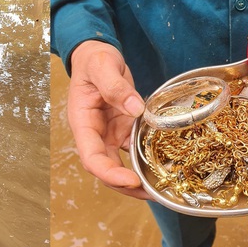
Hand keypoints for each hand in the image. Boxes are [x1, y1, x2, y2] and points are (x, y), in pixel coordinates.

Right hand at [68, 40, 149, 199]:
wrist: (96, 54)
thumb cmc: (94, 59)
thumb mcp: (102, 66)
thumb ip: (115, 86)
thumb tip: (135, 108)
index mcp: (83, 122)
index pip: (91, 157)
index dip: (109, 173)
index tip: (131, 180)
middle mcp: (95, 133)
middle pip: (106, 168)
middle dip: (126, 185)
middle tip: (153, 193)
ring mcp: (109, 133)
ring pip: (120, 164)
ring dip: (137, 179)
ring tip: (161, 189)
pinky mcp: (123, 129)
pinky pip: (134, 149)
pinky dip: (146, 160)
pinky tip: (164, 166)